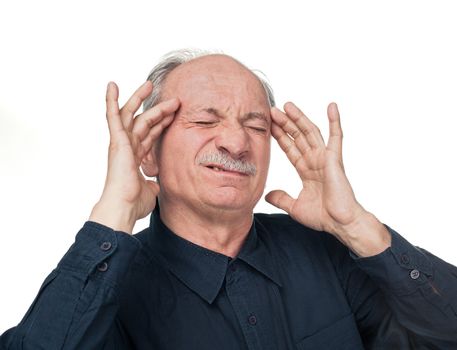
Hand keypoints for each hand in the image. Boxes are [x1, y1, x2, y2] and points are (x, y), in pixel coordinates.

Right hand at [89, 81, 179, 232]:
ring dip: (141, 100)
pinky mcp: (116, 141)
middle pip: (144, 122)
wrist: (124, 208)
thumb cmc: (135, 203)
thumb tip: (157, 184)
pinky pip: (113, 117)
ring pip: (132, 115)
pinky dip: (111, 101)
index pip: (150, 135)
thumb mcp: (152, 189)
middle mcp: (127, 147)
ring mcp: (121, 143)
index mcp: (135, 157)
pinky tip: (112, 85)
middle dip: (159, 110)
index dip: (162, 124)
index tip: (174, 115)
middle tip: (174, 100)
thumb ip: (154, 182)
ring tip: (151, 84)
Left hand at [266, 102, 385, 249]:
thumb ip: (281, 199)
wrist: (340, 223)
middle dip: (285, 123)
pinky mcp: (335, 159)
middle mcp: (315, 161)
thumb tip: (267, 194)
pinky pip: (336, 137)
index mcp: (306, 170)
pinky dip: (335, 121)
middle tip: (273, 110)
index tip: (269, 124)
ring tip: (287, 105)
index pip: (290, 148)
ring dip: (299, 118)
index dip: (280, 136)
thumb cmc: (323, 216)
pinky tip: (331, 106)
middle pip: (297, 136)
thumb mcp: (295, 207)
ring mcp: (325, 158)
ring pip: (310, 133)